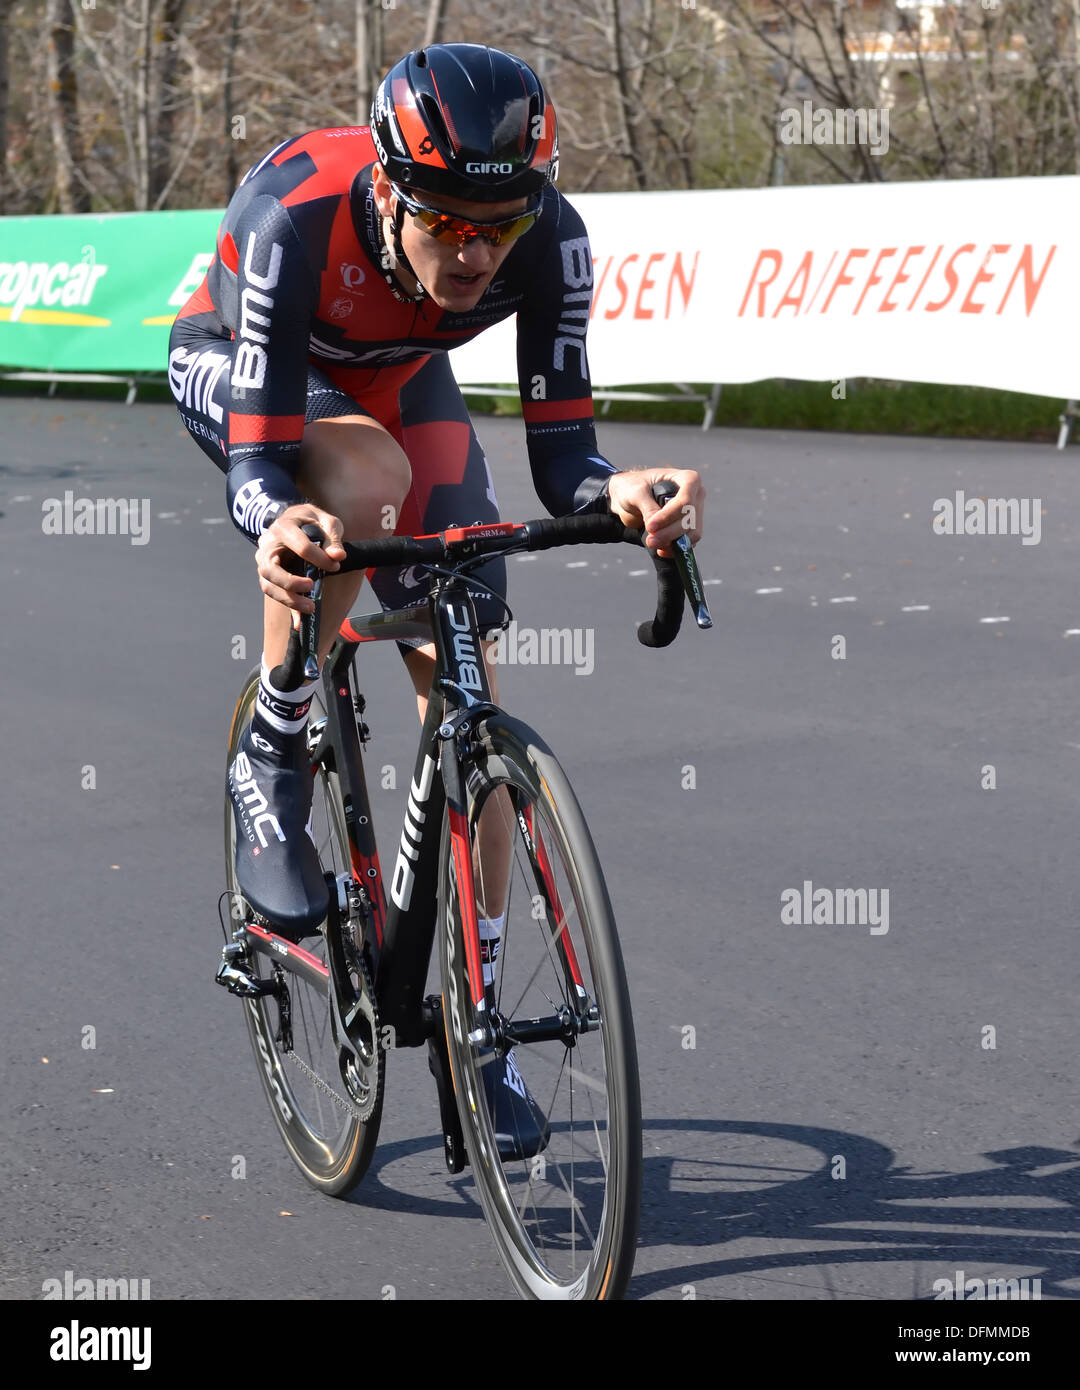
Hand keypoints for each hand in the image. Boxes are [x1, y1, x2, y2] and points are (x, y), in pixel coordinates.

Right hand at [255, 502, 345, 617]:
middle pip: (270, 570)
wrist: (295, 521)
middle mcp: (267, 545)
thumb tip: (338, 557)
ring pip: (268, 585)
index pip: (300, 546)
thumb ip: (333, 538)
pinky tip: (300, 622)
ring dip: (288, 599)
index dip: (320, 559)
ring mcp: (264, 561)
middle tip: (312, 588)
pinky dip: (288, 607)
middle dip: (291, 583)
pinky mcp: (269, 575)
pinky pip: (274, 593)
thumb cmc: (312, 521)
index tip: (336, 565)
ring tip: (310, 607)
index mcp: (283, 527)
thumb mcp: (327, 522)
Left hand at [606, 468, 703, 558]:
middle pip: (690, 519)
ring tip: (652, 543)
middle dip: (670, 533)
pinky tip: (661, 549)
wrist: (628, 498)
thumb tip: (656, 528)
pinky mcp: (688, 527)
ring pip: (692, 533)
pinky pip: (688, 542)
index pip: (686, 500)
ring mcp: (694, 512)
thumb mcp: (636, 493)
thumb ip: (648, 508)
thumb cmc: (633, 487)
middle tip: (650, 540)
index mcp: (687, 479)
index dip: (669, 516)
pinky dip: (675, 548)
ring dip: (673, 542)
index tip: (651, 526)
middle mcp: (695, 495)